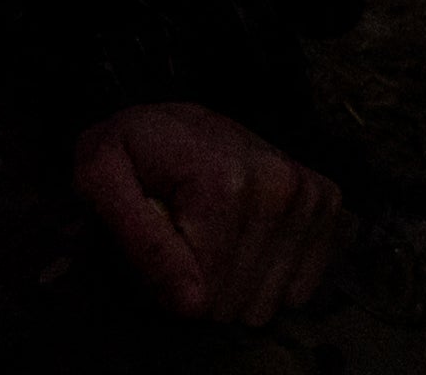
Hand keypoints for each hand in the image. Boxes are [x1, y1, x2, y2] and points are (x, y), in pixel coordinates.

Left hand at [70, 100, 345, 329]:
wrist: (173, 122)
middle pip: (241, 303)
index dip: (171, 286)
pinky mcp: (324, 201)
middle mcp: (279, 186)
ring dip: (234, 285)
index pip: (208, 296)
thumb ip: (139, 240)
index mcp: (228, 182)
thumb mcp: (101, 180)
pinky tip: (244, 245)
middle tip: (182, 240)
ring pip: (271, 302)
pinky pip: (303, 287)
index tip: (157, 246)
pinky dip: (269, 279)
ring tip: (210, 238)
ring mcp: (307, 194)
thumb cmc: (132, 151)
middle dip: (203, 287)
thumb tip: (192, 304)